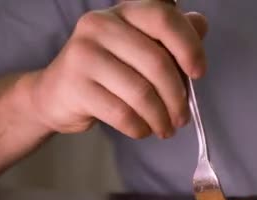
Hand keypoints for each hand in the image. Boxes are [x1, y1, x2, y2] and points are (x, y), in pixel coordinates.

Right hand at [26, 0, 206, 138]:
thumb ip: (172, 38)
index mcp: (125, 12)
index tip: (198, 73)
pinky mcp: (75, 86)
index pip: (163, 18)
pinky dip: (140, 127)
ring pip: (141, 92)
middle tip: (182, 117)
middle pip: (157, 62)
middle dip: (177, 97)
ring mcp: (84, 53)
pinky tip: (143, 130)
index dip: (189, 46)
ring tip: (165, 128)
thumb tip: (200, 25)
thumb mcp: (142, 48)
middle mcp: (101, 25)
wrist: (56, 93)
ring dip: (161, 118)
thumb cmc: (110, 71)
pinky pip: (122, 113)